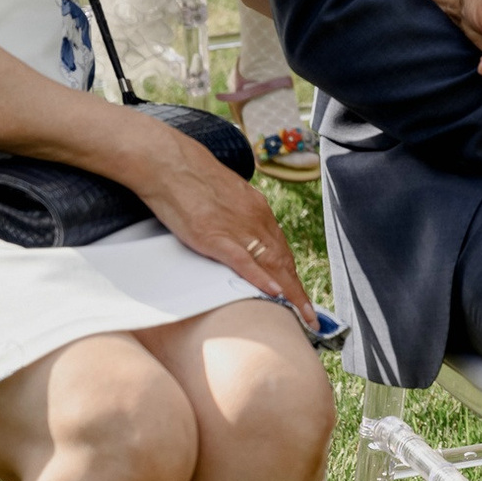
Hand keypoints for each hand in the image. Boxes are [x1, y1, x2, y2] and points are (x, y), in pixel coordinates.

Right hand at [130, 122, 316, 322]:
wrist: (169, 162)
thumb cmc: (190, 178)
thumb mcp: (224, 197)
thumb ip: (237, 216)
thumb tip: (241, 234)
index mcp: (257, 211)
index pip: (281, 250)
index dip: (293, 276)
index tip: (301, 297)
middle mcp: (255, 220)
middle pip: (283, 262)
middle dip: (298, 292)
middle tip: (312, 318)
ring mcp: (236, 228)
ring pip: (271, 264)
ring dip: (290, 293)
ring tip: (303, 316)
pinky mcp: (214, 236)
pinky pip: (243, 261)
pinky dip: (261, 279)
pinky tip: (275, 294)